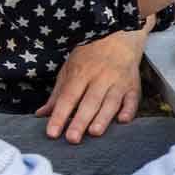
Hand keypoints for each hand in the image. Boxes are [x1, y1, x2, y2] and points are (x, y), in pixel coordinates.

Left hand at [36, 27, 147, 142]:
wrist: (118, 35)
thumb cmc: (90, 56)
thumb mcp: (69, 69)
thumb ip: (57, 94)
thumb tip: (41, 114)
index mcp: (81, 73)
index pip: (68, 97)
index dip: (59, 115)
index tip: (52, 132)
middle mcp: (100, 77)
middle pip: (89, 101)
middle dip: (80, 121)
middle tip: (72, 139)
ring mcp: (118, 81)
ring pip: (110, 102)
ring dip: (103, 117)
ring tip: (94, 132)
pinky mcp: (133, 85)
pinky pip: (132, 99)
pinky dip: (129, 109)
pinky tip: (123, 120)